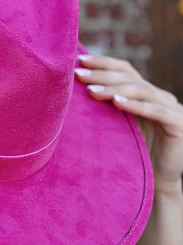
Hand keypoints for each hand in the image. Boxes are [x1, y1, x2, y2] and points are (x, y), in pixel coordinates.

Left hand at [74, 54, 182, 196]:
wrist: (158, 181)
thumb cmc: (133, 155)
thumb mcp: (116, 128)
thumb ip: (105, 110)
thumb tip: (72, 96)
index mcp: (144, 94)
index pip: (124, 70)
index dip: (102, 63)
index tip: (78, 62)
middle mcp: (158, 96)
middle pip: (129, 77)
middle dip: (102, 75)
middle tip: (78, 75)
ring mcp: (170, 107)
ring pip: (141, 90)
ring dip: (114, 89)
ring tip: (91, 91)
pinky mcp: (178, 122)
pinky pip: (155, 110)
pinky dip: (135, 105)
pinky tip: (117, 102)